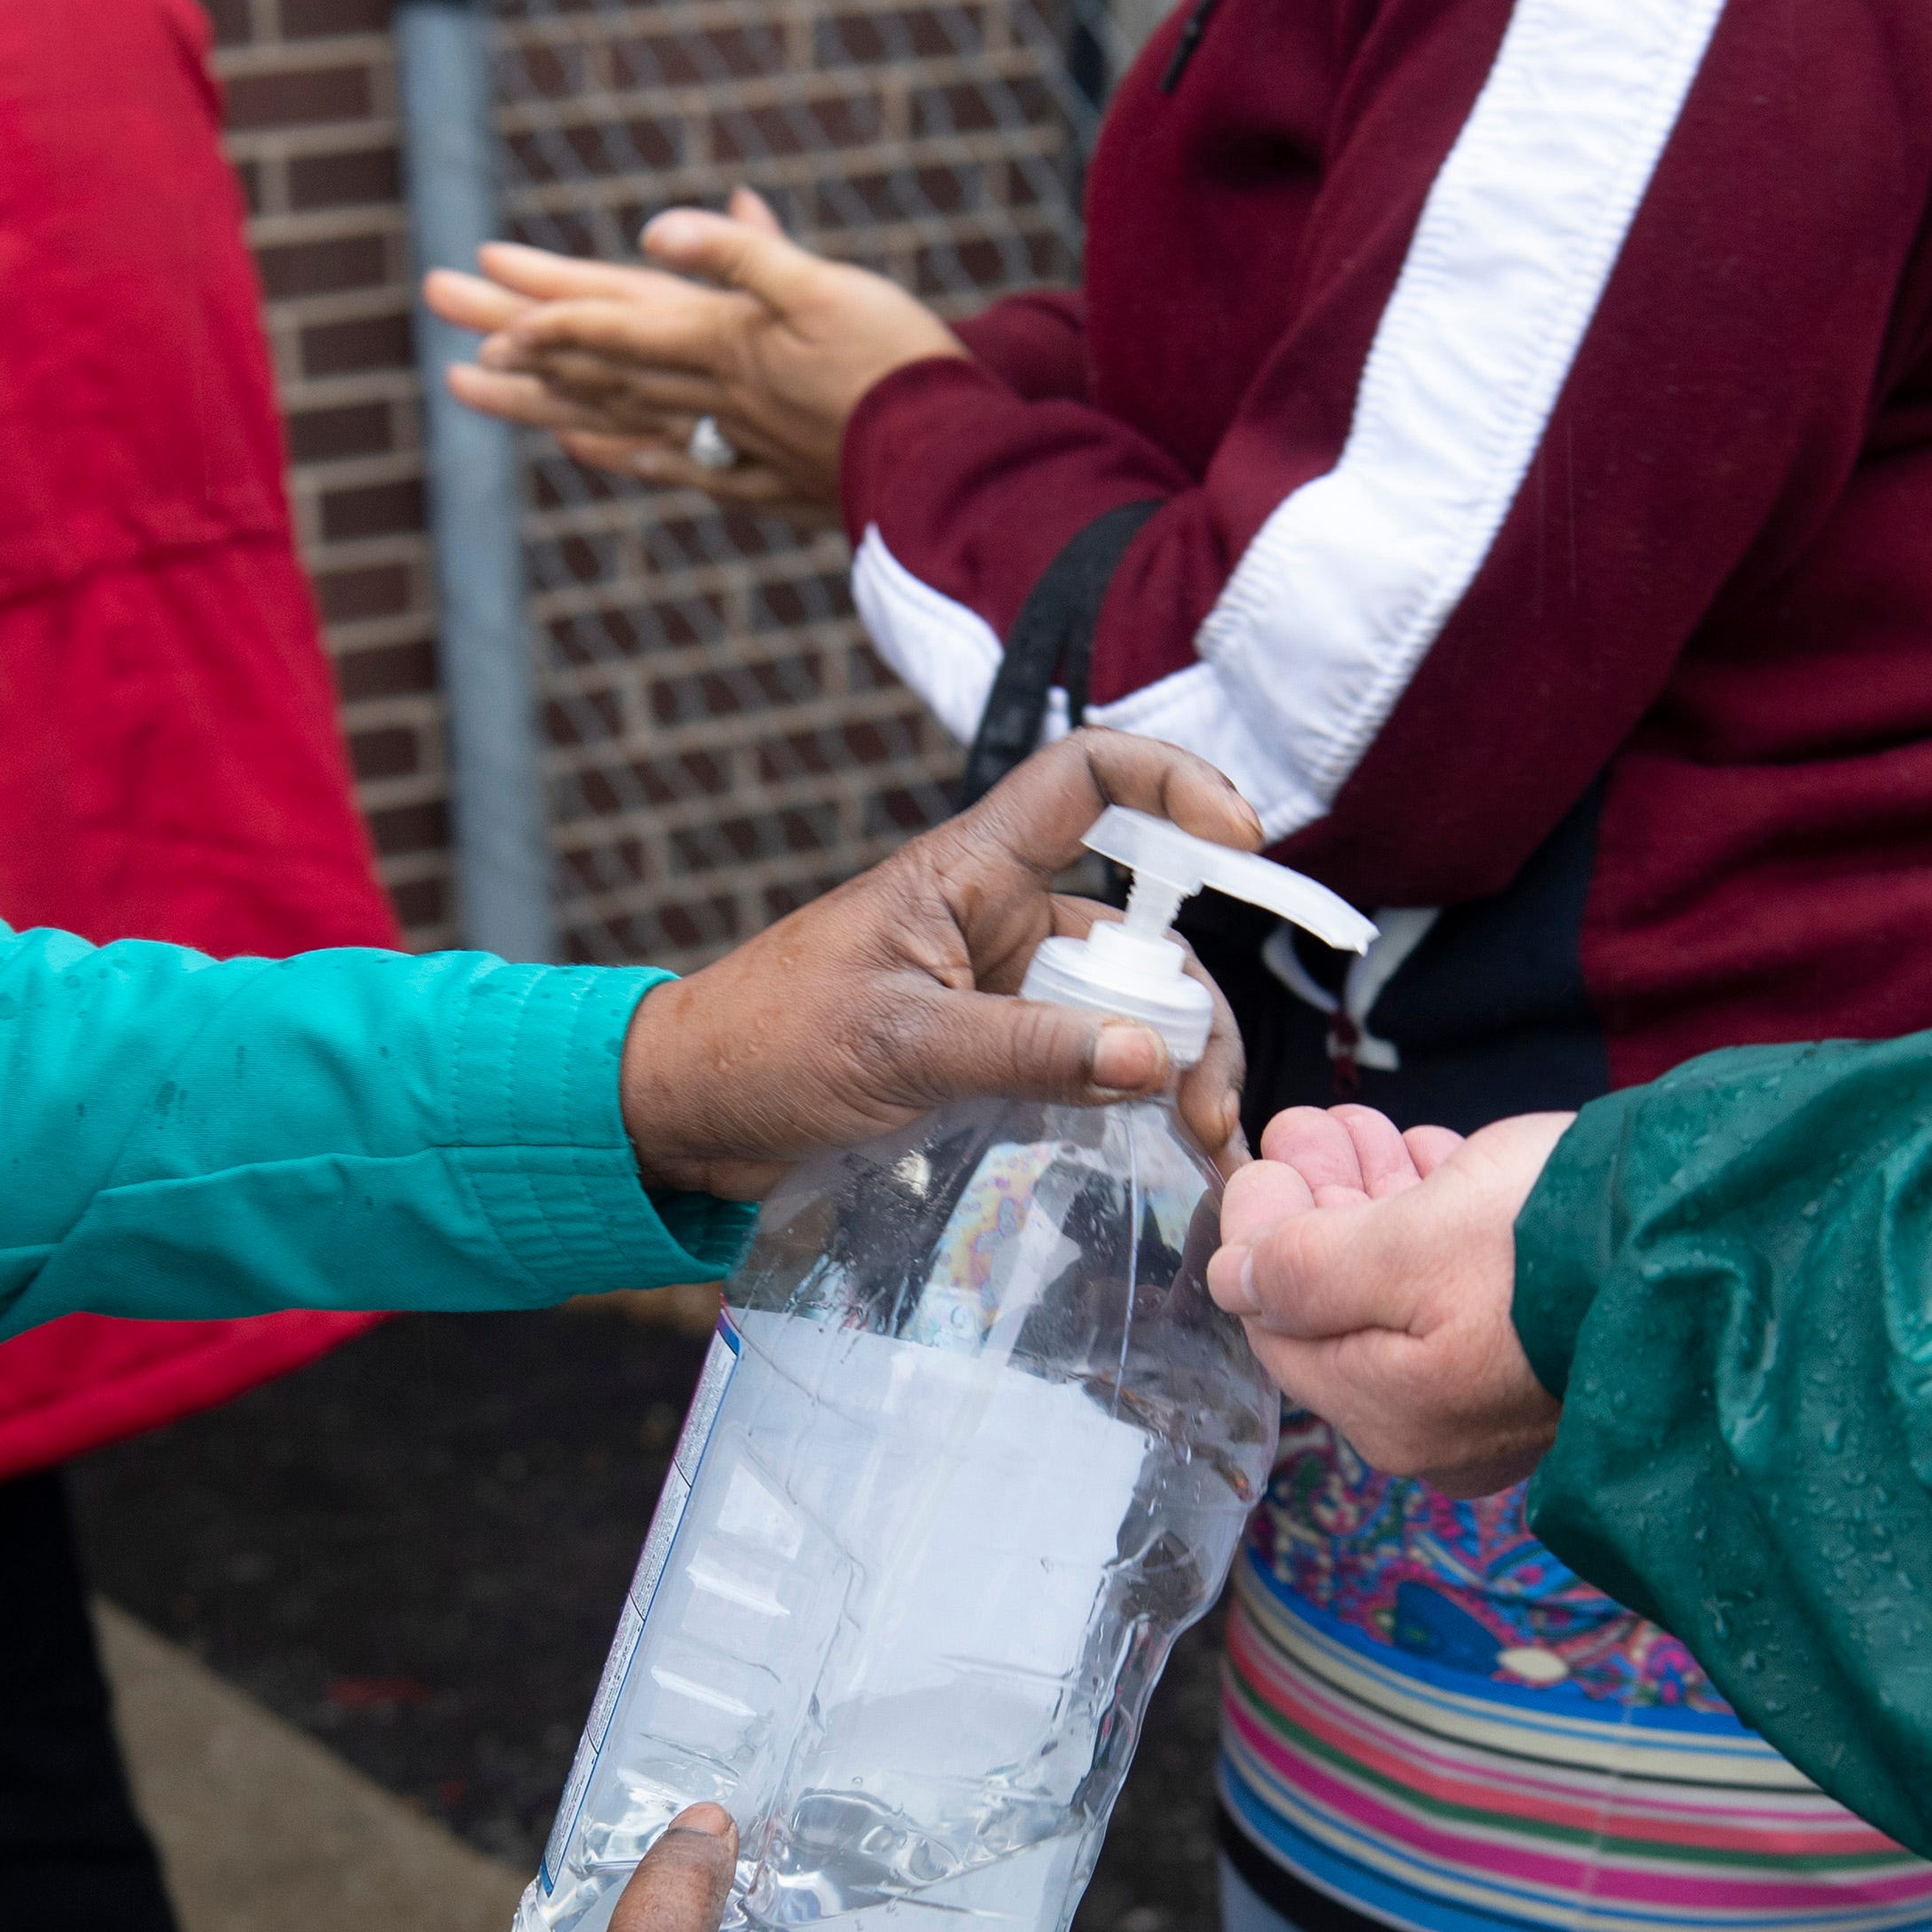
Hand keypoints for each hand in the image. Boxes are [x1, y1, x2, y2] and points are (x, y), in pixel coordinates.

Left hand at [426, 189, 962, 525]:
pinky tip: (590, 447)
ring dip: (544, 398)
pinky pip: (677, 461)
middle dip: (517, 339)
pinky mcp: (765, 478)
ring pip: (617, 414)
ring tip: (474, 386)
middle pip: (595, 363)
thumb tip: (652, 226)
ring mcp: (733, 440)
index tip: (479, 292)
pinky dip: (626, 450)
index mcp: (720, 339)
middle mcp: (711, 393)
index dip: (545, 304)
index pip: (612, 316)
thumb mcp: (822, 285)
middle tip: (442, 319)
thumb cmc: (895, 363)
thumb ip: (740, 252)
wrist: (951, 458)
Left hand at [619, 730, 1255, 1197]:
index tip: (1240, 842)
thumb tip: (1154, 1060)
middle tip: (1208, 1105)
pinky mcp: (992, 1050)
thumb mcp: (900, 1048)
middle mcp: (1000, 918)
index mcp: (970, 872)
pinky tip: (1163, 1151)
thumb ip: (1027, 1051)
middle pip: (1138, 934)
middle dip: (1192, 1010)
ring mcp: (1001, 987)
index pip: (1088, 780)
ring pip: (1123, 1008)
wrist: (691, 1112)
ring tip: (1199, 1142)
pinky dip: (1127, 1099)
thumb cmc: (768, 1046)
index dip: (1172, 783)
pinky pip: (1084, 1061)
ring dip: (1170, 1068)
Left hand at [1208, 1105, 1574, 1495]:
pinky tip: (1427, 1160)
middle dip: (1318, 1204)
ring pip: (1403, 1286)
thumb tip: (1229, 1278)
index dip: (1261, 1234)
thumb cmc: (1550, 1247)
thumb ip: (1303, 1270)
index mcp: (1392, 1414)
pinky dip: (1436, 1219)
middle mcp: (1439, 1424)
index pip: (1281, 1327)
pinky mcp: (1546, 1344)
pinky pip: (1464, 1287)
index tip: (1268, 1156)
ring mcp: (1496, 1391)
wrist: (1709, 1245)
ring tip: (1358, 1124)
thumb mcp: (1403, 1248)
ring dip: (1371, 1198)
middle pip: (1342, 1304)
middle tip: (1310, 1123)